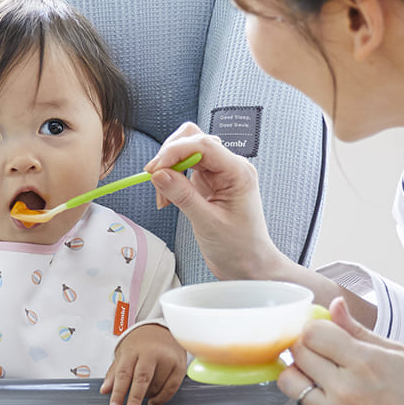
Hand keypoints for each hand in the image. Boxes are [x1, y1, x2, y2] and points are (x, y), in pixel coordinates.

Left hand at [101, 323, 187, 404]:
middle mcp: (151, 353)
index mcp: (133, 350)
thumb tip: (105, 390)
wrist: (162, 328)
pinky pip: (171, 388)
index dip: (119, 391)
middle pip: (142, 378)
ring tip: (142, 395)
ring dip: (147, 396)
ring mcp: (167, 359)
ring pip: (156, 385)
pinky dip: (162, 398)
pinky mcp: (179, 365)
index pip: (124, 373)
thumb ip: (114, 372)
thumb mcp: (123, 353)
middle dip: (135, 398)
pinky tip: (153, 400)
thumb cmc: (141, 342)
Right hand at [145, 123, 286, 280]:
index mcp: (238, 171)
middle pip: (194, 139)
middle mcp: (230, 167)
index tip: (154, 169)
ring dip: (169, 167)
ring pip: (186, 151)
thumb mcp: (208, 223)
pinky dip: (171, 179)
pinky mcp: (208, 183)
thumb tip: (158, 174)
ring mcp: (219, 174)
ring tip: (163, 196)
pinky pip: (184, 169)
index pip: (203, 144)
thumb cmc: (239, 247)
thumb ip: (183, 196)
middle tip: (155, 179)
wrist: (248, 265)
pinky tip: (167, 199)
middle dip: (170, 155)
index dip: (175, 151)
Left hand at [279, 298, 403, 404]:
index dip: (315, 327)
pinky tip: (338, 396)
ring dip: (299, 371)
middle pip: (298, 353)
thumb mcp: (398, 354)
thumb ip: (358, 330)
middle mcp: (344, 389)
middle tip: (321, 348)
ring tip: (319, 371)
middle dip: (305, 345)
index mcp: (364, 362)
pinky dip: (315, 396)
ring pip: (289, 382)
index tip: (324, 331)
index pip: (312, 333)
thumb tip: (334, 306)